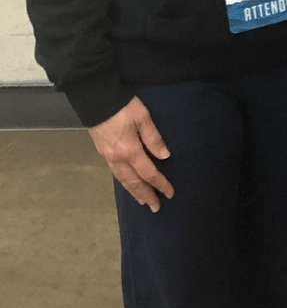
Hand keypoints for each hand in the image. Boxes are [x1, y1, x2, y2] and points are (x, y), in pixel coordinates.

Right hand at [88, 96, 172, 211]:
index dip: (160, 184)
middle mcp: (118, 158)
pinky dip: (124, 182)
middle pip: (134, 182)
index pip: (148, 172)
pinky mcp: (103, 152)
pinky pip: (116, 173)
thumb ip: (153, 138)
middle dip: (146, 195)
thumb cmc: (123, 106)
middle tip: (156, 207)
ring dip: (134, 191)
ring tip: (142, 201)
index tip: (170, 193)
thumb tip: (164, 156)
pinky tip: (128, 183)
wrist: (96, 99)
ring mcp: (108, 156)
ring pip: (123, 180)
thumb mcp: (142, 117)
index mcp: (129, 151)